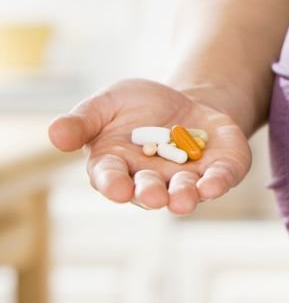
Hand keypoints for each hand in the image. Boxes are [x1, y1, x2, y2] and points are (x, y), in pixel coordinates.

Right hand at [48, 78, 251, 214]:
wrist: (186, 103)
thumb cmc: (137, 107)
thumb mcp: (107, 104)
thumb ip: (82, 121)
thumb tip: (55, 135)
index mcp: (117, 166)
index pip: (111, 178)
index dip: (113, 184)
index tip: (116, 188)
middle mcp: (151, 179)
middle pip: (149, 191)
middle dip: (151, 194)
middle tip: (154, 196)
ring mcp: (187, 178)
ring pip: (185, 192)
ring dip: (185, 196)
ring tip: (184, 199)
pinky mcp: (218, 170)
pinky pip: (219, 179)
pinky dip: (218, 182)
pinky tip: (214, 184)